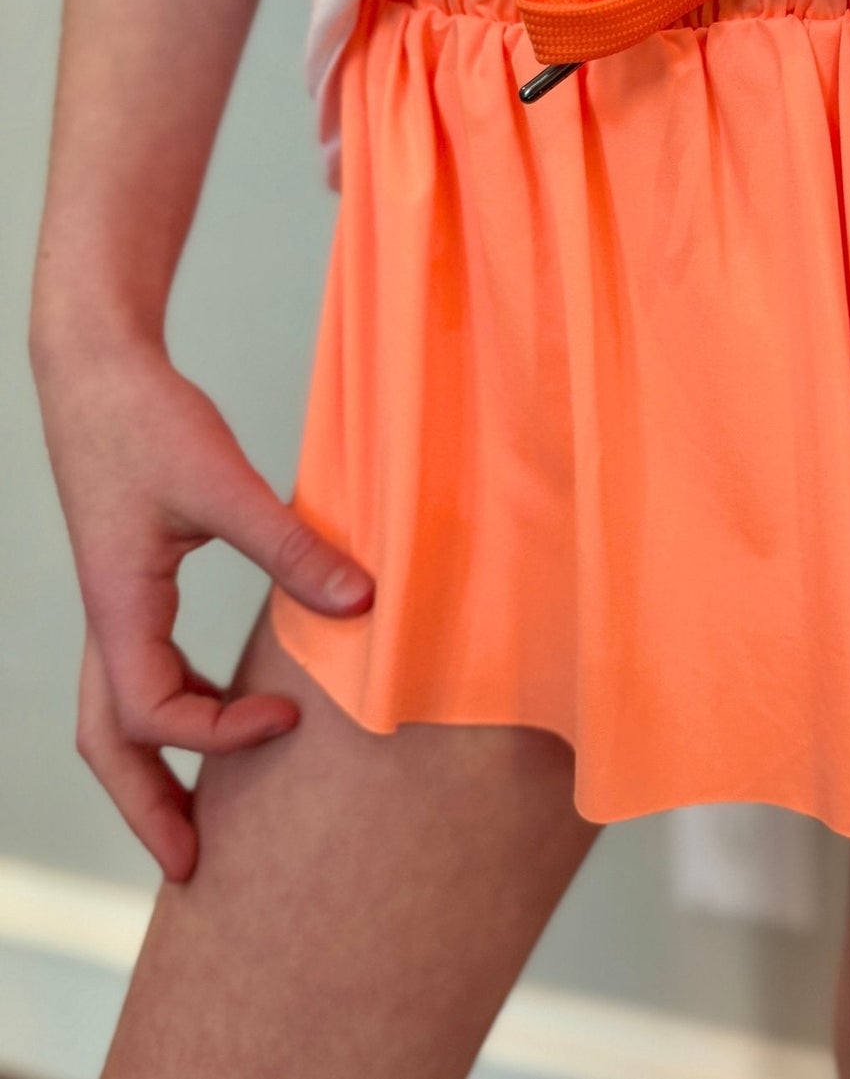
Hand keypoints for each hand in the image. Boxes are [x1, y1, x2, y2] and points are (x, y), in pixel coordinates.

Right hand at [31, 329, 373, 881]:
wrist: (98, 370)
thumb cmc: (145, 421)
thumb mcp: (224, 485)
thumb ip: (291, 546)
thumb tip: (363, 602)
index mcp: (119, 608)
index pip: (154, 715)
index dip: (220, 736)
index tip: (289, 721)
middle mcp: (107, 619)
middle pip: (109, 743)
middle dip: (147, 809)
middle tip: (194, 868)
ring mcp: (113, 605)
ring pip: (117, 713)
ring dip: (158, 765)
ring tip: (205, 809)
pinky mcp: (130, 584)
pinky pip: (142, 671)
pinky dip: (176, 707)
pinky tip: (223, 704)